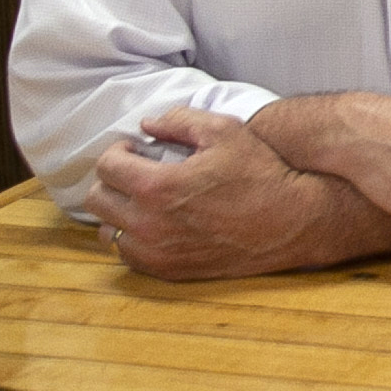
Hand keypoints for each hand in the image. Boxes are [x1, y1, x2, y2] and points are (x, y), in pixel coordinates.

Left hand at [85, 107, 387, 278]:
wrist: (293, 221)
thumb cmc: (261, 173)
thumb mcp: (225, 130)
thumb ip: (180, 120)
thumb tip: (148, 125)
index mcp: (156, 186)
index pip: (107, 166)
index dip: (118, 151)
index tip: (135, 149)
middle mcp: (148, 224)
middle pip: (98, 200)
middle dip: (112, 180)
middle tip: (135, 172)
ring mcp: (157, 252)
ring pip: (108, 232)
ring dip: (119, 213)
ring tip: (143, 201)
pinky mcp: (169, 271)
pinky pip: (129, 256)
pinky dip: (133, 239)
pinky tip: (156, 226)